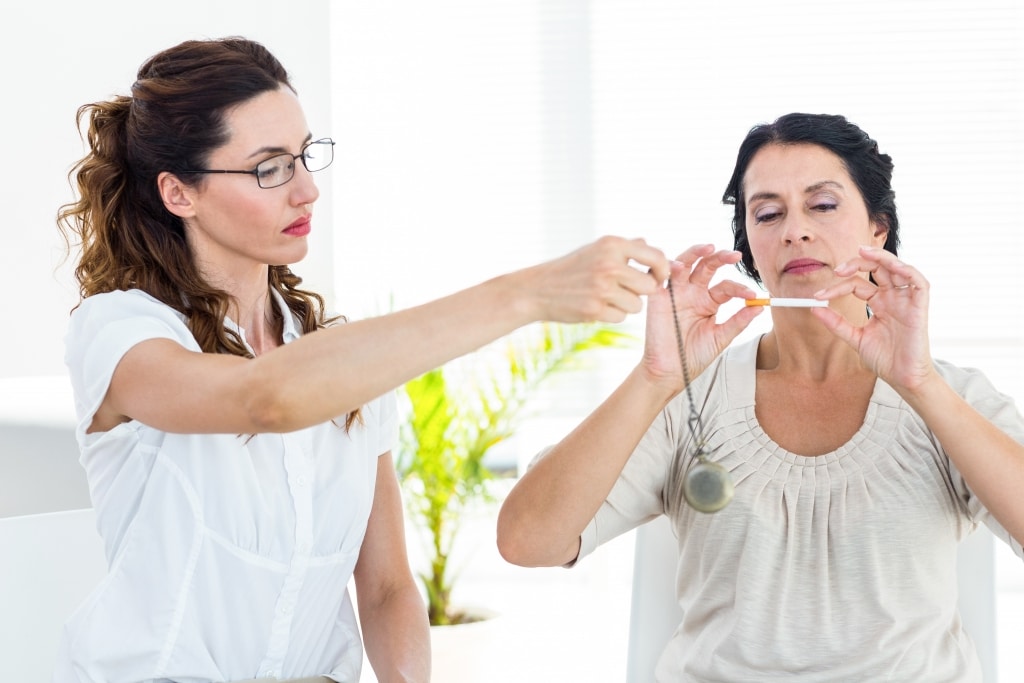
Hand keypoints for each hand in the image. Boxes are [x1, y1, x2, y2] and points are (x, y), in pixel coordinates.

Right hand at [524, 236, 670, 322]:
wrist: (538, 289)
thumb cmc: (572, 269)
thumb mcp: (596, 249)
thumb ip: (626, 247)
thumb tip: (651, 245)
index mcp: (612, 245)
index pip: (655, 256)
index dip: (662, 270)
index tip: (658, 277)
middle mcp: (609, 264)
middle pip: (649, 286)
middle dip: (641, 292)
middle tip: (625, 290)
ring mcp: (601, 287)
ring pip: (637, 305)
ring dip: (625, 305)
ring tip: (605, 297)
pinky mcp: (594, 309)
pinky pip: (621, 318)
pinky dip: (612, 315)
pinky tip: (595, 306)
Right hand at [642, 244, 761, 392]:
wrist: (670, 372)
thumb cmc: (693, 356)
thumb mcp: (720, 337)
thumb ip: (738, 321)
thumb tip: (760, 306)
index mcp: (709, 302)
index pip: (726, 286)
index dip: (739, 289)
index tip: (751, 295)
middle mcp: (693, 293)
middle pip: (706, 266)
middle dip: (720, 258)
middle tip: (733, 256)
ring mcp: (675, 292)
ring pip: (684, 263)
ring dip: (695, 252)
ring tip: (708, 248)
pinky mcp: (657, 297)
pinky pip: (659, 275)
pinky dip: (667, 267)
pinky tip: (677, 266)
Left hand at [812, 246, 934, 390]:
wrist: (902, 378)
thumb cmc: (884, 359)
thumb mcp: (855, 338)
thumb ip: (836, 323)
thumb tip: (814, 308)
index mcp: (879, 303)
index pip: (857, 284)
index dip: (838, 286)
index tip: (819, 296)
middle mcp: (893, 297)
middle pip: (877, 268)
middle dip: (857, 263)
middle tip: (837, 269)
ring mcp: (906, 300)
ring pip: (897, 268)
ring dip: (881, 257)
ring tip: (862, 252)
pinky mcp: (920, 306)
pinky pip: (919, 281)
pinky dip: (906, 269)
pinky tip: (891, 266)